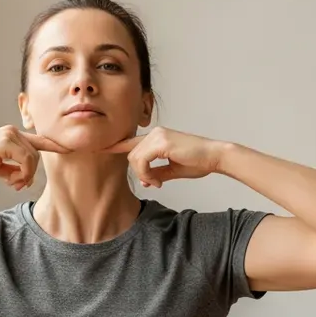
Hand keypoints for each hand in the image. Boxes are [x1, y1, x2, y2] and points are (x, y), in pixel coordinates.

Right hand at [0, 125, 69, 190]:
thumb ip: (12, 170)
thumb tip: (23, 178)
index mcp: (12, 136)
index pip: (38, 140)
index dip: (55, 145)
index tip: (69, 149)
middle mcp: (13, 132)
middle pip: (37, 154)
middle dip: (31, 173)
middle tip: (17, 186)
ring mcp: (10, 134)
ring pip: (33, 157)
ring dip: (26, 175)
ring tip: (12, 184)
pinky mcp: (5, 141)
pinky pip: (26, 159)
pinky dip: (23, 172)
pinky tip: (10, 180)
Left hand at [101, 127, 226, 187]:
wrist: (214, 156)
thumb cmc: (198, 161)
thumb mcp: (172, 170)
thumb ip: (156, 173)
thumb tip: (144, 181)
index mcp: (157, 137)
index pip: (130, 142)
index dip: (115, 146)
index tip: (101, 149)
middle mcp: (155, 133)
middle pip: (131, 155)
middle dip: (138, 172)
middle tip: (154, 183)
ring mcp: (158, 135)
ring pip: (134, 158)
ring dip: (143, 174)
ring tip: (158, 182)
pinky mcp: (161, 142)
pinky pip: (142, 161)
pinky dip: (146, 173)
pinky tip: (158, 180)